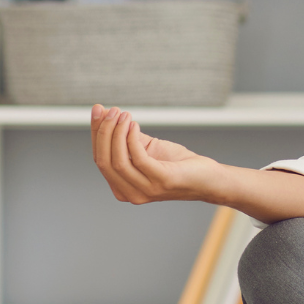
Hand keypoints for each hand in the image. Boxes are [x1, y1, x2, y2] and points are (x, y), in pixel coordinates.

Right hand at [89, 104, 220, 204]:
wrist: (207, 178)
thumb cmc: (177, 164)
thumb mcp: (147, 148)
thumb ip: (126, 138)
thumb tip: (105, 113)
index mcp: (121, 187)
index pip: (100, 159)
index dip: (96, 133)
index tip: (98, 110)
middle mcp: (129, 194)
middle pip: (104, 161)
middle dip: (104, 132)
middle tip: (112, 110)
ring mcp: (145, 190)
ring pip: (117, 160)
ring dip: (117, 133)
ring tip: (124, 115)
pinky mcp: (161, 181)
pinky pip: (138, 158)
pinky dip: (132, 138)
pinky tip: (134, 125)